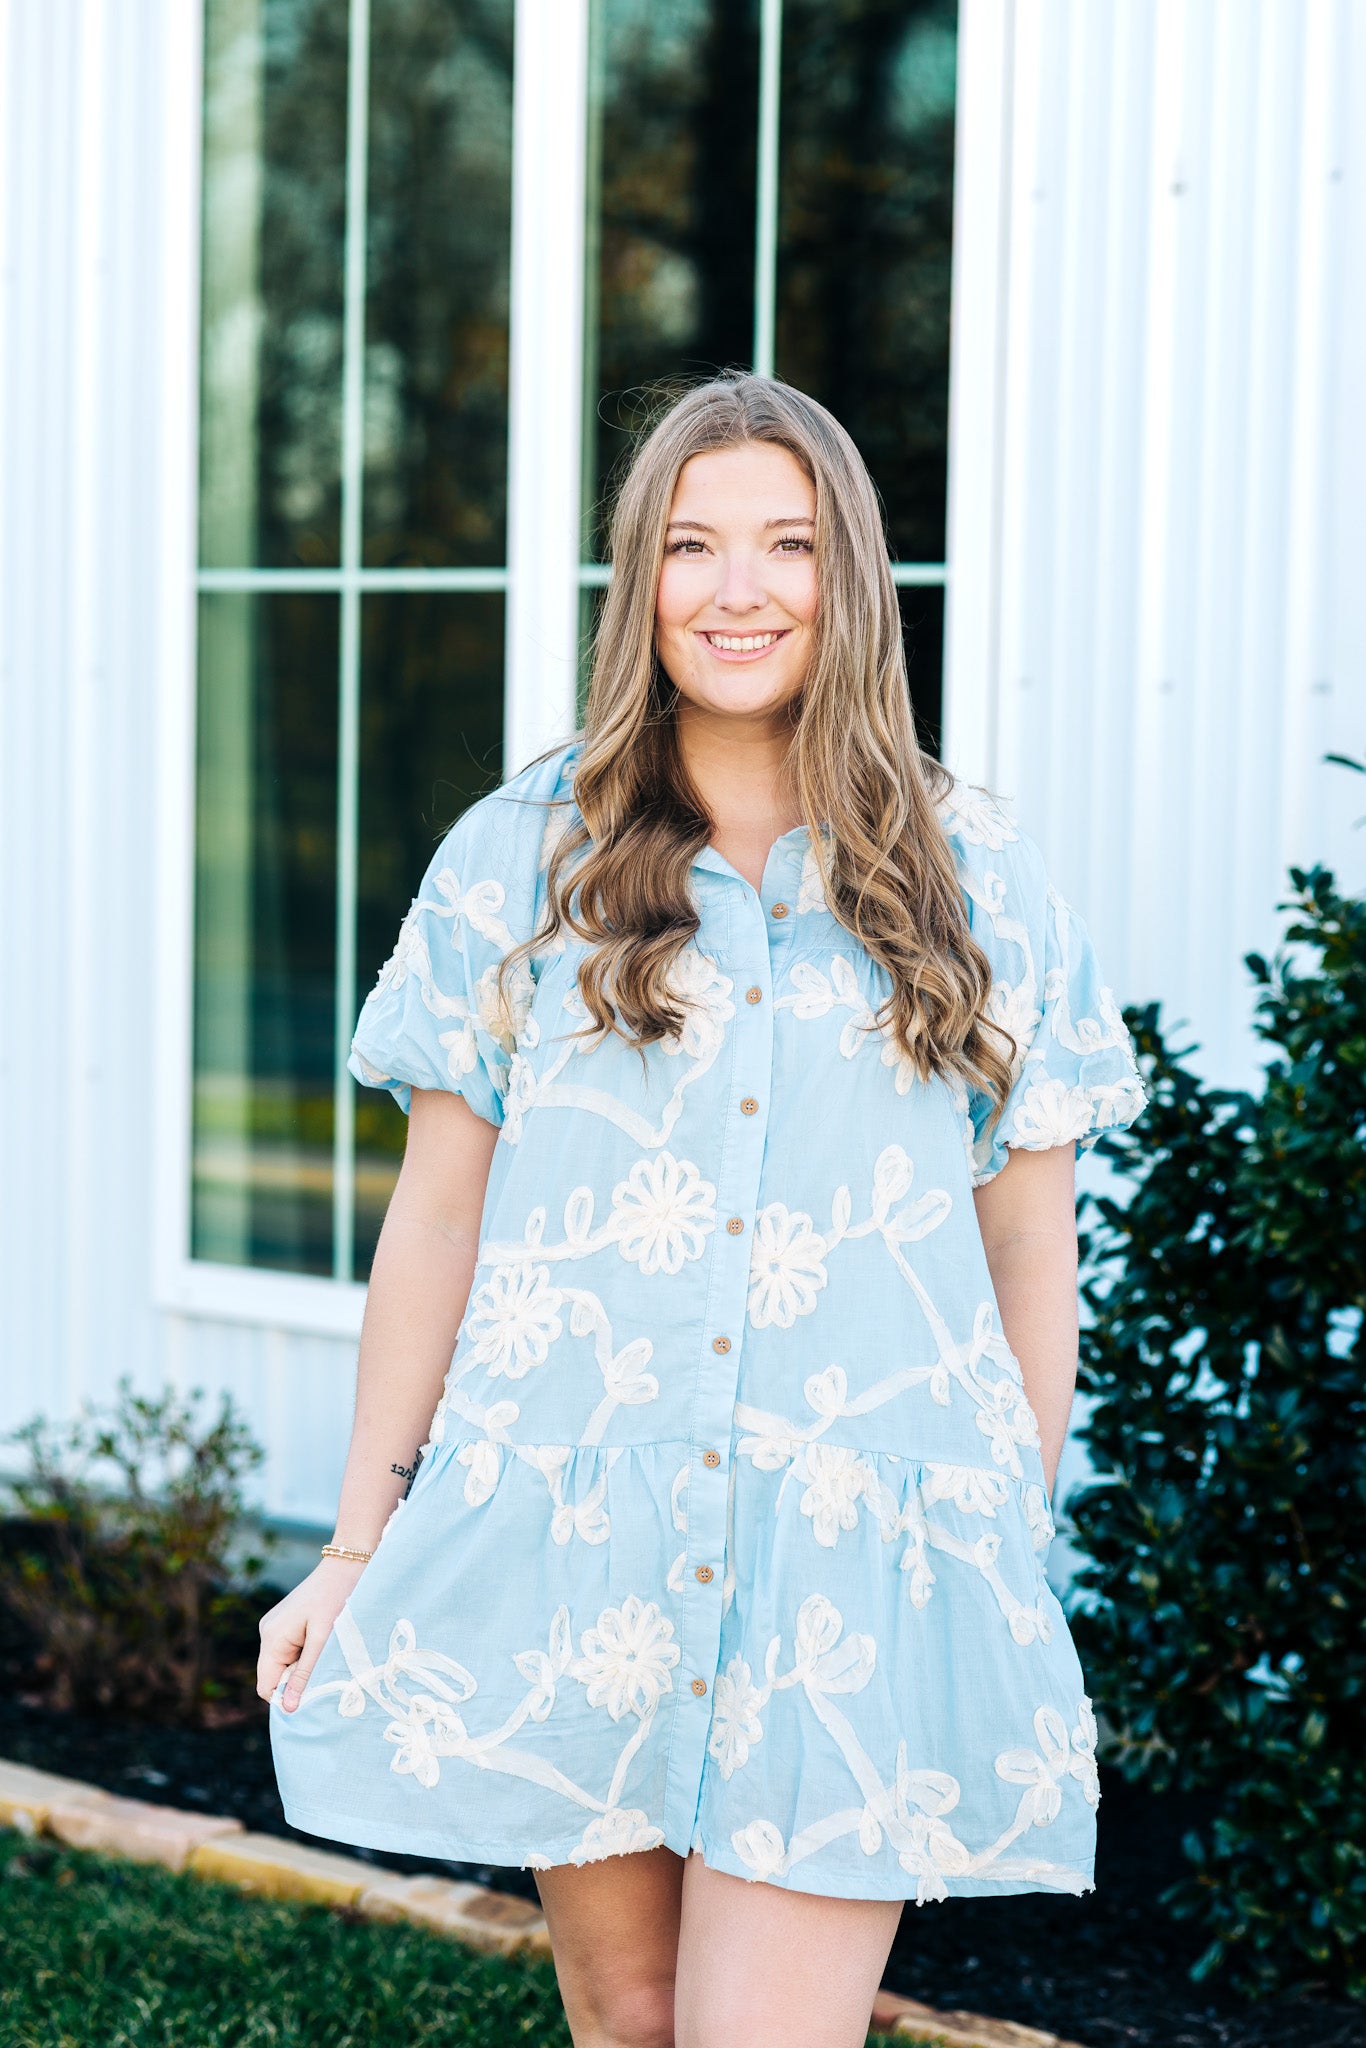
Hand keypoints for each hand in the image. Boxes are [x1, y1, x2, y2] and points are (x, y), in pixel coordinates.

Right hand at [257, 1557, 367, 1711]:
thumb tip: (288, 1708)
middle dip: (298, 1681)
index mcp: (272, 1637)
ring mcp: (276, 1626)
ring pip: (285, 1664)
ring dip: (305, 1666)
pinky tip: (324, 1640)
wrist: (347, 1564)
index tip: (314, 1693)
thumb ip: (305, 1674)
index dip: (287, 1697)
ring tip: (328, 1650)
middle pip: (275, 1676)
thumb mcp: (323, 1640)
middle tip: (326, 1668)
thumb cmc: (337, 1599)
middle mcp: (268, 1632)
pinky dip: (307, 1654)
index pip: (266, 1686)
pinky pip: (291, 1651)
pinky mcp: (287, 1623)